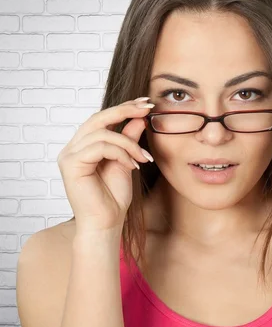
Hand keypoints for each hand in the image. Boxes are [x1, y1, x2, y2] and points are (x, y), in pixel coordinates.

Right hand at [57, 97, 154, 233]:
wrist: (107, 223)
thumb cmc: (114, 197)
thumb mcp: (127, 161)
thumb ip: (129, 139)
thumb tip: (139, 117)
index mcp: (84, 146)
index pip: (102, 119)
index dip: (124, 108)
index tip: (146, 103)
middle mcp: (72, 148)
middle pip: (98, 118)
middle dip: (125, 110)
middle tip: (147, 109)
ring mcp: (69, 155)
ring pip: (103, 133)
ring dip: (129, 143)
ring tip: (143, 158)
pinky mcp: (70, 164)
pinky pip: (100, 147)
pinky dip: (121, 153)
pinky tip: (132, 166)